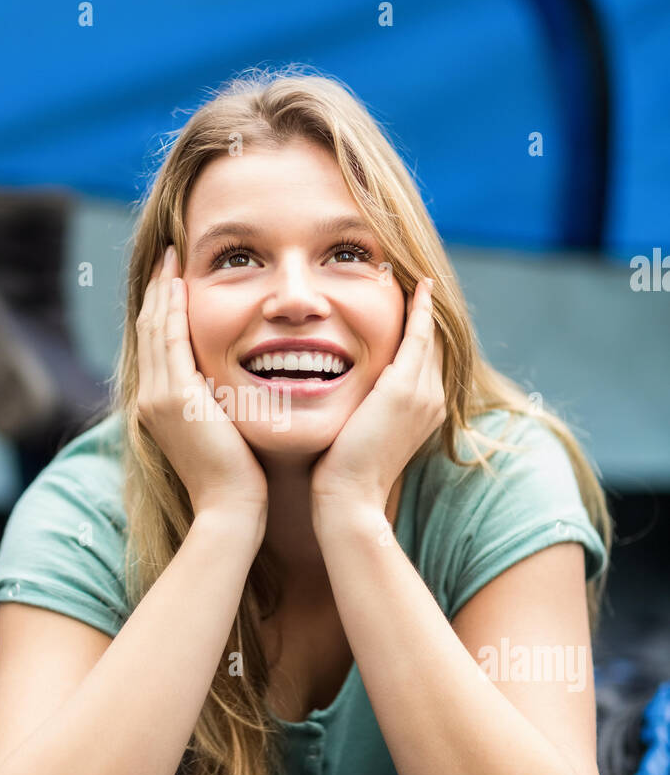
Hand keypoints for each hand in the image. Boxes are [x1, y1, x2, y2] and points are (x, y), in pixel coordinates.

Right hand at [136, 245, 268, 520]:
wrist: (231, 509)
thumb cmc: (239, 479)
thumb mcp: (223, 432)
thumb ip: (219, 404)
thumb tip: (230, 385)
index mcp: (158, 406)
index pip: (157, 345)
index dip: (162, 308)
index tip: (174, 278)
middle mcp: (150, 398)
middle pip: (148, 329)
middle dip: (158, 290)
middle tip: (168, 255)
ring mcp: (157, 397)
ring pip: (154, 328)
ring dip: (162, 289)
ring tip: (172, 258)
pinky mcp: (174, 397)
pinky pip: (169, 340)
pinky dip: (172, 308)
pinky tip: (181, 283)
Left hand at [310, 278, 444, 511]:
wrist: (348, 500)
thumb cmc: (341, 474)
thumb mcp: (357, 433)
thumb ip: (361, 410)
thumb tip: (342, 396)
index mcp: (422, 410)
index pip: (424, 358)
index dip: (419, 330)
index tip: (410, 305)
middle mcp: (431, 399)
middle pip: (433, 342)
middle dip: (425, 312)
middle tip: (416, 278)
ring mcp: (422, 394)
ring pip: (429, 335)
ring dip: (423, 304)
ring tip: (415, 275)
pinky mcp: (404, 388)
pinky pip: (418, 335)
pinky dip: (419, 310)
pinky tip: (418, 287)